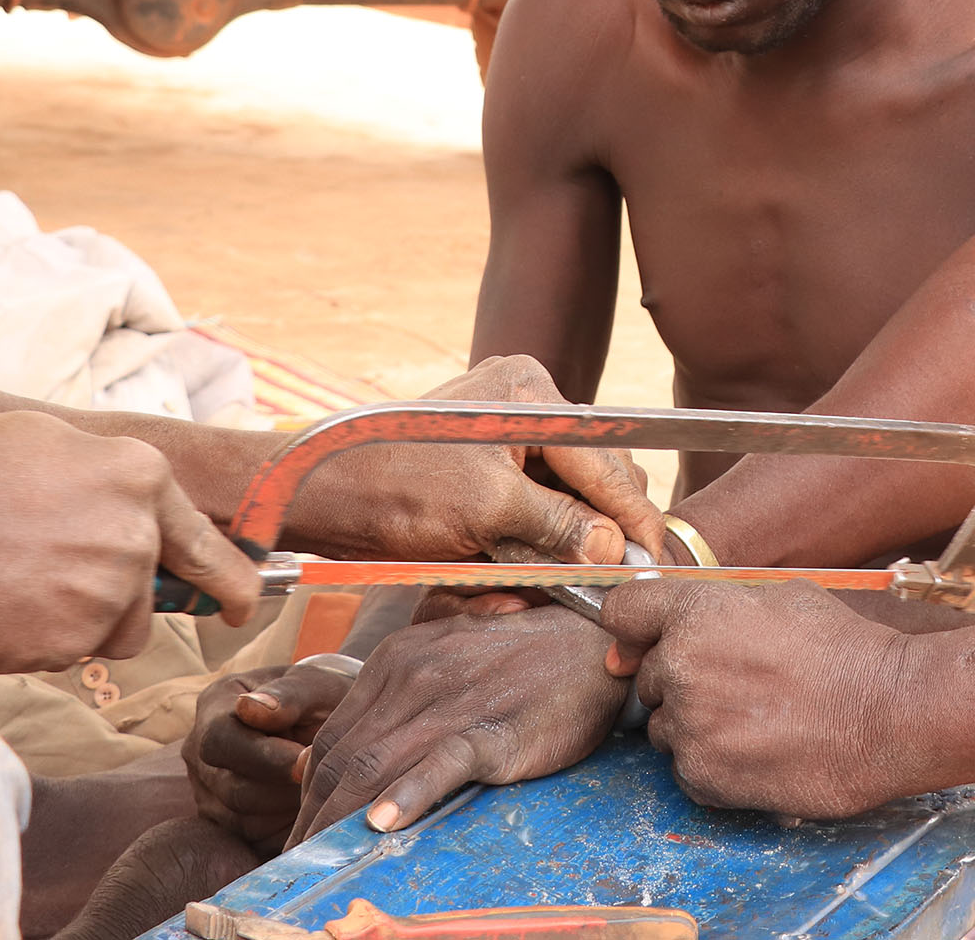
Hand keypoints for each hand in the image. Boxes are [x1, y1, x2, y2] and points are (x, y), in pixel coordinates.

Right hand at [0, 411, 258, 671]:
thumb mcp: (41, 441)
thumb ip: (103, 472)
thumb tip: (132, 499)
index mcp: (140, 475)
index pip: (206, 540)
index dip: (231, 578)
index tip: (244, 603)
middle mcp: (139, 534)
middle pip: (151, 591)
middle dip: (122, 599)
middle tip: (72, 594)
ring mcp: (110, 591)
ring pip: (116, 629)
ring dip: (80, 623)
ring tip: (15, 585)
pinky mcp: (75, 640)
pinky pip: (71, 653)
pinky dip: (41, 642)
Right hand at [182, 664, 355, 853]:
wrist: (325, 722)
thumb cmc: (320, 698)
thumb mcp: (313, 684)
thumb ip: (288, 694)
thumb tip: (250, 708)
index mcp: (213, 706)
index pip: (220, 739)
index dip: (265, 755)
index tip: (308, 758)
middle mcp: (201, 753)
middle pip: (231, 788)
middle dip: (285, 788)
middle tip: (326, 781)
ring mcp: (209, 792)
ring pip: (244, 820)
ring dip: (290, 810)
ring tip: (323, 789)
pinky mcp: (228, 824)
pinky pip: (256, 840)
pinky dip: (289, 828)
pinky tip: (313, 807)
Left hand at [281, 355, 662, 563]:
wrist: (319, 494)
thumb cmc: (392, 491)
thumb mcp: (486, 510)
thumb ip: (558, 526)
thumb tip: (615, 551)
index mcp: (531, 394)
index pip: (605, 462)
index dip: (634, 518)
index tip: (655, 562)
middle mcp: (526, 403)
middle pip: (594, 476)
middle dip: (600, 531)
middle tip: (610, 581)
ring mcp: (507, 432)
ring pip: (567, 494)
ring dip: (567, 540)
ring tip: (565, 578)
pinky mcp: (487, 463)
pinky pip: (535, 502)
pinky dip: (537, 538)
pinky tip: (529, 565)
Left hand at [286, 602, 626, 846]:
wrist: (590, 645)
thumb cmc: (521, 660)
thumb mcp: (447, 662)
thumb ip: (403, 699)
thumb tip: (364, 757)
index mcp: (394, 661)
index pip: (331, 738)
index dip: (306, 793)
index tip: (300, 832)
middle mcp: (411, 677)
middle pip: (342, 760)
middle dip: (311, 818)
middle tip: (297, 863)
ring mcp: (450, 703)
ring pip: (374, 767)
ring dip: (338, 822)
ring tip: (321, 863)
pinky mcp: (490, 730)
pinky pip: (438, 765)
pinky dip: (405, 796)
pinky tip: (382, 825)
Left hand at [596, 579, 917, 817]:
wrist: (891, 712)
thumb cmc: (844, 650)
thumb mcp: (781, 596)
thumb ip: (715, 605)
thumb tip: (669, 625)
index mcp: (693, 613)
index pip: (620, 610)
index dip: (632, 627)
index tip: (641, 641)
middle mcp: (679, 666)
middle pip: (647, 677)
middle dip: (680, 681)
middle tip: (740, 686)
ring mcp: (688, 725)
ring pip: (665, 727)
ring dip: (696, 726)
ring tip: (756, 722)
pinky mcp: (703, 776)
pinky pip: (685, 769)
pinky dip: (713, 764)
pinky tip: (758, 751)